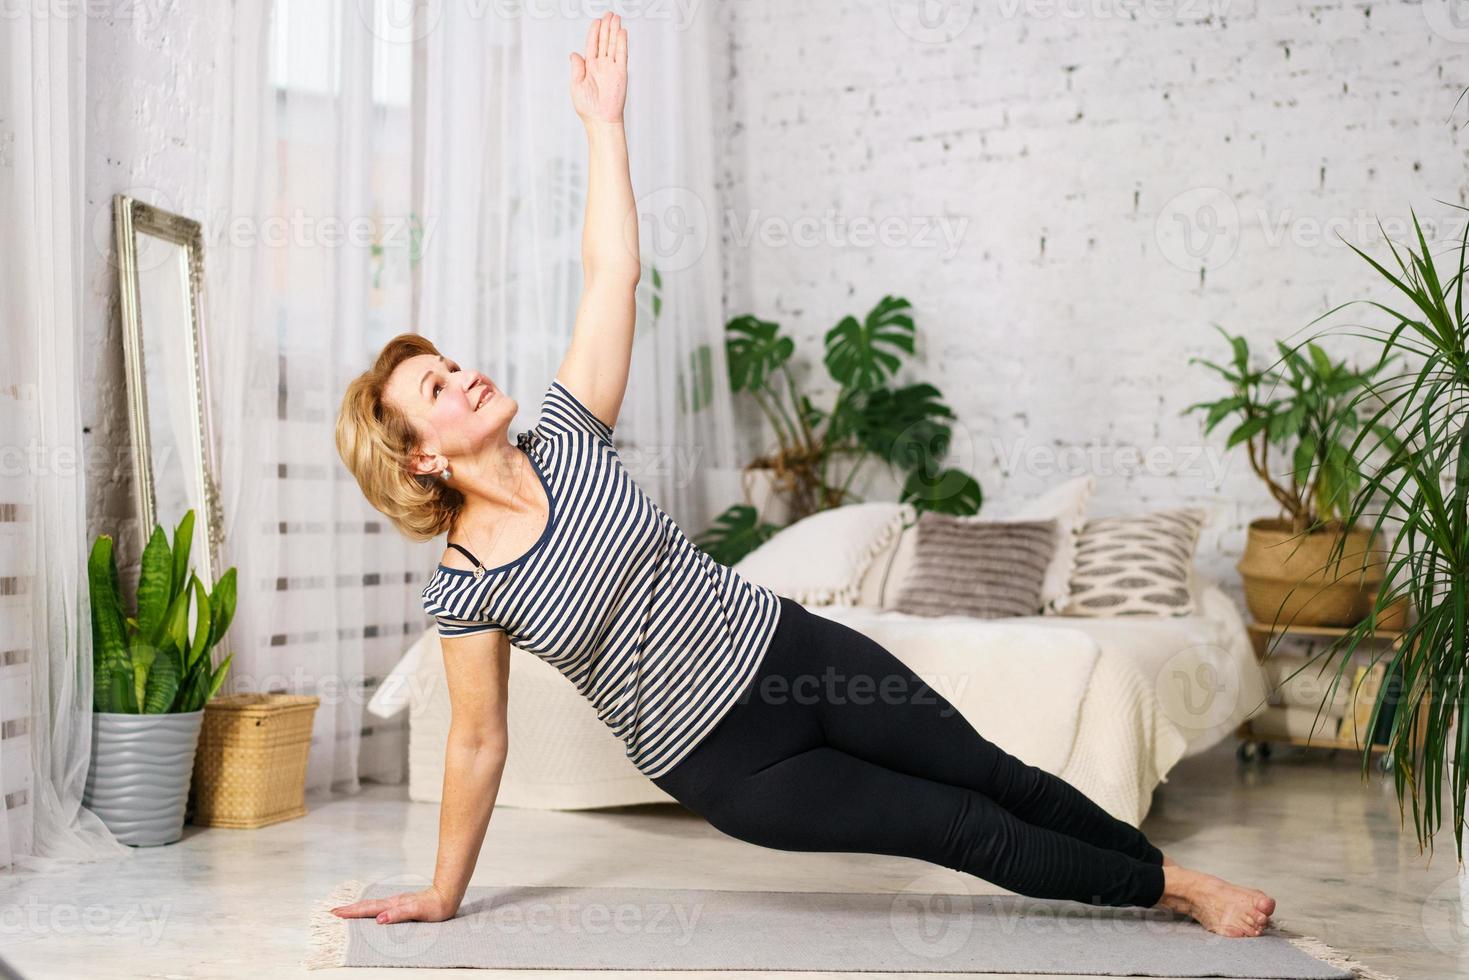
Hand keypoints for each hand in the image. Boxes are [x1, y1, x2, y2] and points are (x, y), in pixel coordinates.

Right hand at [331, 885, 458, 924]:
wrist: (447, 896)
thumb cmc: (434, 906)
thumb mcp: (417, 911)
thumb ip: (398, 914)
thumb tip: (379, 919)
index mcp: (393, 905)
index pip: (369, 909)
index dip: (352, 912)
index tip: (336, 913)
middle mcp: (393, 902)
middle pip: (367, 906)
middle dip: (350, 909)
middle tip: (334, 911)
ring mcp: (397, 903)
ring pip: (373, 905)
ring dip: (358, 908)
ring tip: (346, 911)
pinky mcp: (402, 905)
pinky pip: (381, 907)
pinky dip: (370, 909)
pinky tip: (370, 912)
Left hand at [569, 11, 626, 124]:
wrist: (600, 119)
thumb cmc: (587, 108)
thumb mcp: (576, 85)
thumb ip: (577, 68)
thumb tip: (574, 54)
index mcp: (589, 68)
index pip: (592, 45)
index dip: (594, 32)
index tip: (597, 22)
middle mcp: (601, 66)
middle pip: (604, 41)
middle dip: (606, 27)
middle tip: (609, 14)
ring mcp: (612, 68)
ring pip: (613, 45)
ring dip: (614, 31)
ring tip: (616, 18)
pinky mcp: (621, 73)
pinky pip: (621, 54)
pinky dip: (622, 43)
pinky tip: (622, 33)